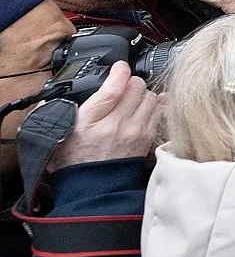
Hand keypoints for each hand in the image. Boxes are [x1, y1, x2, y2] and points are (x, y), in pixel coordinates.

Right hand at [47, 61, 162, 171]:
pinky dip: (155, 105)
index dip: (119, 71)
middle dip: (131, 81)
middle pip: (137, 87)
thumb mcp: (57, 135)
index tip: (118, 67)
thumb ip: (56, 111)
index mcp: (90, 121)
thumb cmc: (73, 162)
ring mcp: (134, 132)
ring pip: (150, 97)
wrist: (92, 190)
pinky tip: (146, 106)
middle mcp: (116, 125)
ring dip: (143, 93)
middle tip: (123, 85)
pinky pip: (158, 112)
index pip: (113, 88)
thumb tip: (53, 95)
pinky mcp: (146, 139)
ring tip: (133, 98)